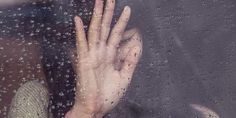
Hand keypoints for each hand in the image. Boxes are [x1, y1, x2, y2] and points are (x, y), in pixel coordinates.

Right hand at [66, 0, 142, 116]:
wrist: (97, 108)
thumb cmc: (108, 95)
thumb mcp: (124, 77)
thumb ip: (130, 62)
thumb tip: (136, 46)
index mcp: (110, 56)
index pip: (116, 34)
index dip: (122, 21)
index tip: (127, 9)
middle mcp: (101, 52)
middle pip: (105, 28)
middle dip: (108, 13)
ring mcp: (91, 55)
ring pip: (95, 31)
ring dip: (96, 16)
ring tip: (99, 2)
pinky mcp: (83, 61)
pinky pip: (82, 44)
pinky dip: (79, 32)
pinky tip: (78, 20)